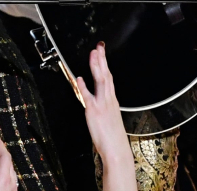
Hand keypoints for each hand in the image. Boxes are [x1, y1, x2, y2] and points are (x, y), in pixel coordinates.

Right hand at [0, 139, 15, 190]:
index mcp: (4, 178)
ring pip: (12, 168)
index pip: (5, 156)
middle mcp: (11, 182)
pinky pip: (11, 176)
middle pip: (9, 160)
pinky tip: (3, 171)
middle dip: (2, 149)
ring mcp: (13, 188)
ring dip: (5, 159)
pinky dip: (7, 168)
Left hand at [76, 43, 135, 190]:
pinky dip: (84, 87)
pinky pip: (89, 97)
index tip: (101, 52)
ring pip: (100, 81)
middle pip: (106, 75)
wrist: (116, 149)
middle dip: (102, 60)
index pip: (109, 77)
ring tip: (93, 55)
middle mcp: (109, 99)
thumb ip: (104, 104)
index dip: (105, 64)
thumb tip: (97, 96)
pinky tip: (80, 78)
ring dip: (96, 67)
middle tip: (98, 46)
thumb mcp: (110, 116)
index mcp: (112, 100)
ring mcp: (102, 104)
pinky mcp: (94, 112)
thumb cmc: (112, 135)